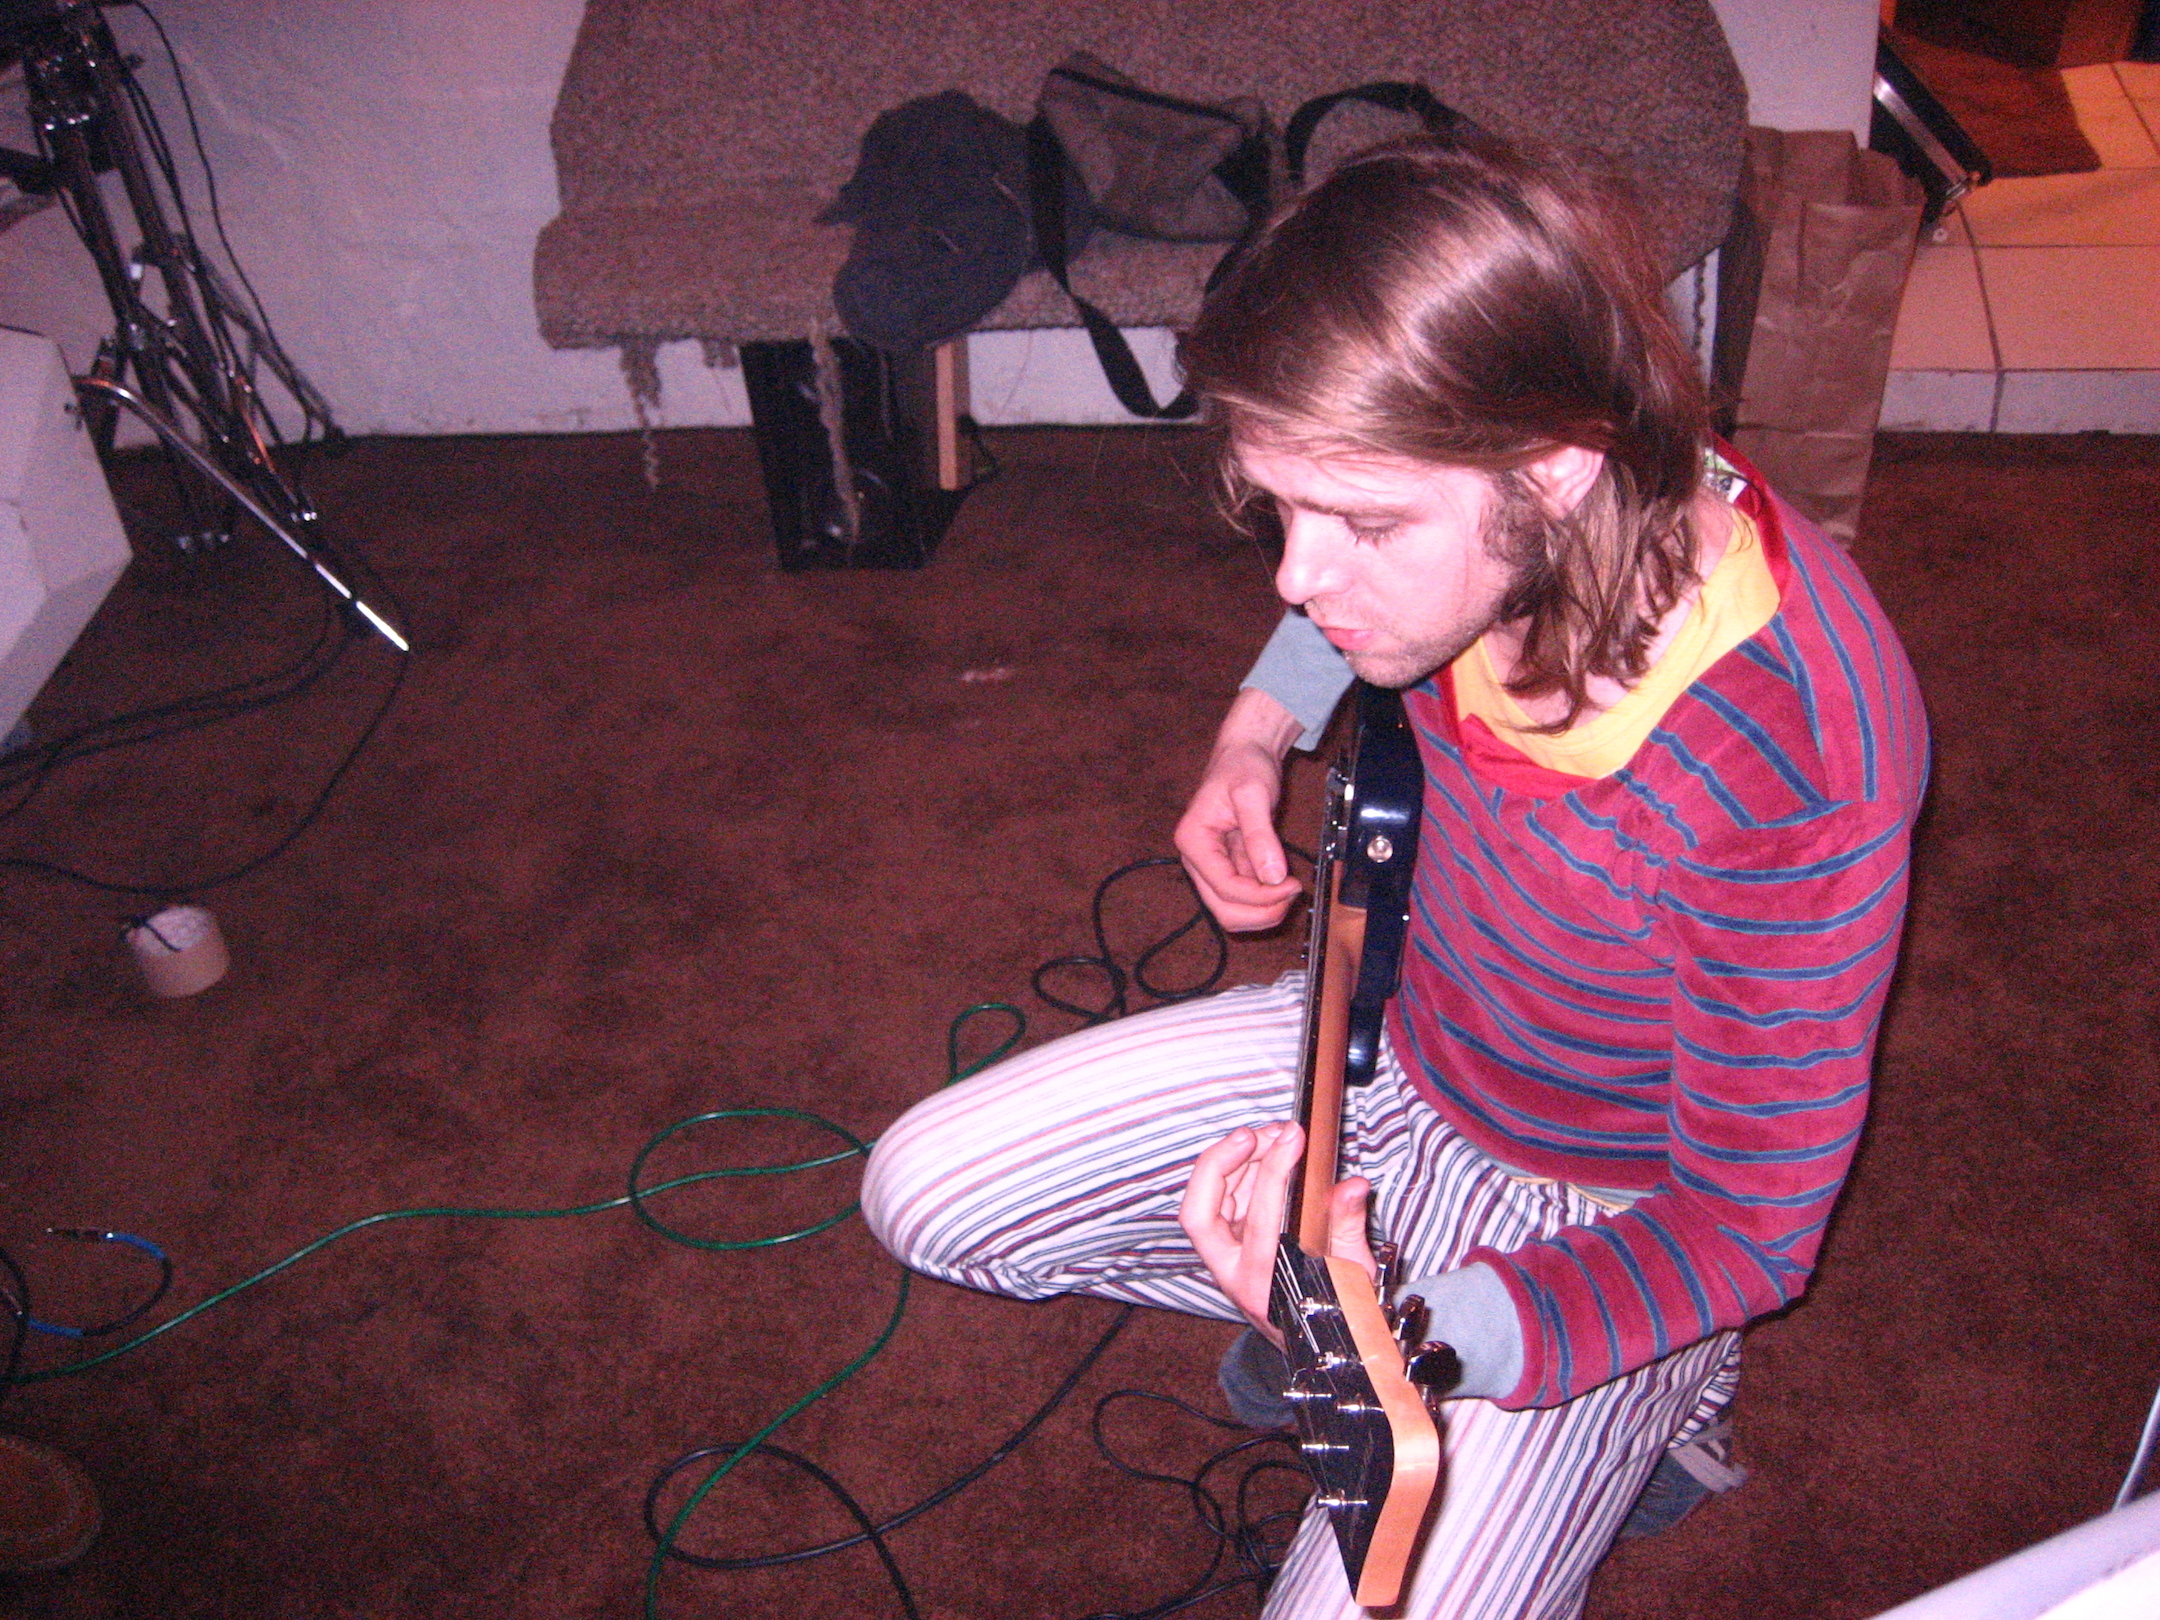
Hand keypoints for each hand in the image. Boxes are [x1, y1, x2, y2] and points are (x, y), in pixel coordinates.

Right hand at [1175, 689, 1304, 931]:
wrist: (1245, 754)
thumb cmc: (1244, 766)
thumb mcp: (1254, 793)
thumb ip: (1260, 835)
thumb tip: (1272, 877)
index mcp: (1193, 841)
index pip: (1224, 887)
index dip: (1260, 896)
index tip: (1291, 885)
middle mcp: (1197, 859)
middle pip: (1224, 910)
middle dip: (1260, 911)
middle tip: (1292, 894)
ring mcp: (1211, 866)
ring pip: (1232, 911)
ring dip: (1263, 910)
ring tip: (1289, 888)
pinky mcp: (1228, 867)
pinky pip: (1244, 897)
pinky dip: (1265, 898)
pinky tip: (1283, 880)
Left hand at [1179, 1121, 1375, 1346]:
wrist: (1316, 1352)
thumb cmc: (1336, 1313)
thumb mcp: (1352, 1275)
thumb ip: (1348, 1228)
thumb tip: (1353, 1186)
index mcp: (1264, 1284)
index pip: (1260, 1218)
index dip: (1275, 1171)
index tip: (1295, 1138)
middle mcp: (1232, 1275)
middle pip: (1198, 1214)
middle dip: (1219, 1165)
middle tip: (1255, 1134)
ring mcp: (1223, 1262)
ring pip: (1203, 1205)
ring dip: (1230, 1163)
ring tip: (1269, 1137)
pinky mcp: (1225, 1250)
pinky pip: (1217, 1206)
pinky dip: (1235, 1176)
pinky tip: (1262, 1157)